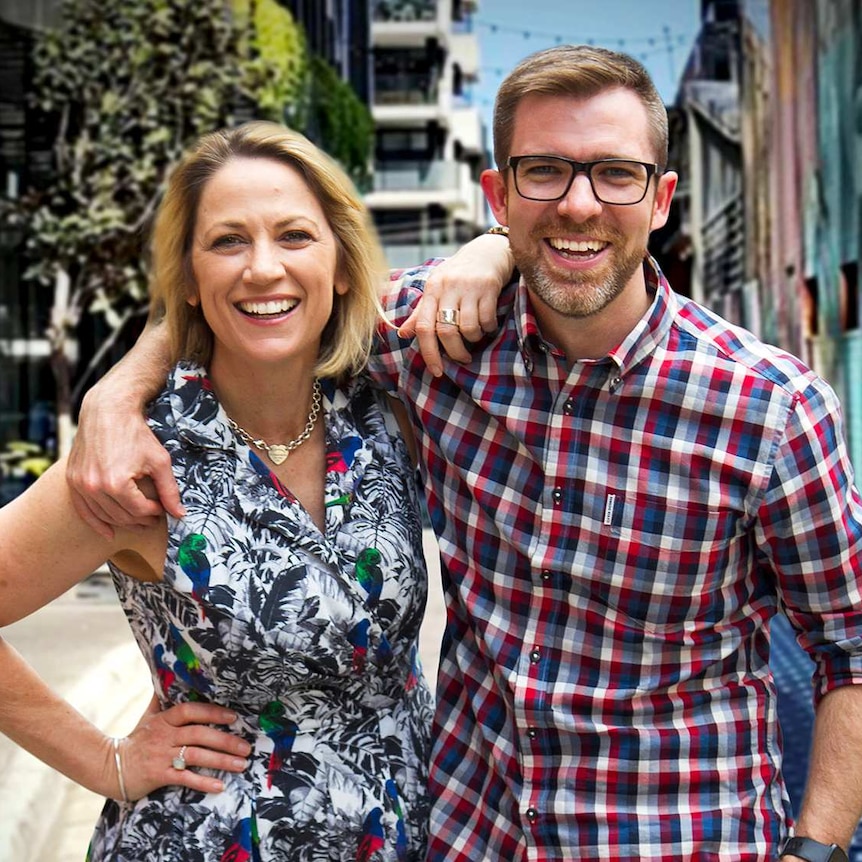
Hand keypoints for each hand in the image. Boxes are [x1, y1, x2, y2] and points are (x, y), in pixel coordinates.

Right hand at [68, 387, 183, 538]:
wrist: (107, 411)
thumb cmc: (136, 434)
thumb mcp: (159, 461)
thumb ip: (169, 490)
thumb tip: (180, 514)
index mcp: (116, 484)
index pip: (139, 511)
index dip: (155, 513)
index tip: (163, 509)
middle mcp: (94, 487)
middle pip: (121, 516)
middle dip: (140, 520)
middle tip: (154, 518)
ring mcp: (80, 484)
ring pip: (103, 516)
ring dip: (122, 523)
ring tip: (138, 521)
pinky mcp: (72, 480)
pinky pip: (83, 510)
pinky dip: (96, 522)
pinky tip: (108, 532)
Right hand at [109, 696, 251, 799]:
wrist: (109, 767)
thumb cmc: (135, 739)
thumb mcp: (148, 717)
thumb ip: (161, 699)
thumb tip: (166, 674)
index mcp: (164, 720)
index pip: (190, 711)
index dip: (212, 712)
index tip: (233, 717)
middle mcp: (164, 736)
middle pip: (199, 734)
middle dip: (225, 741)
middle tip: (246, 747)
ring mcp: (161, 756)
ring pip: (196, 756)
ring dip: (221, 761)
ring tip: (241, 764)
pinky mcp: (158, 775)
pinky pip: (184, 778)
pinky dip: (203, 782)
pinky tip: (219, 786)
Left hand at [398, 232, 513, 375]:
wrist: (487, 250)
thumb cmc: (458, 273)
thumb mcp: (436, 288)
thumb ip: (421, 312)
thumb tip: (403, 334)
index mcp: (432, 289)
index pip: (424, 326)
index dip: (428, 352)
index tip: (436, 370)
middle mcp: (448, 287)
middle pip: (446, 331)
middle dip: (455, 352)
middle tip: (462, 358)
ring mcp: (469, 287)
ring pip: (468, 328)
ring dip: (474, 339)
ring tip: (476, 336)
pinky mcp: (489, 287)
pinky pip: (487, 319)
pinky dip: (488, 328)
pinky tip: (488, 325)